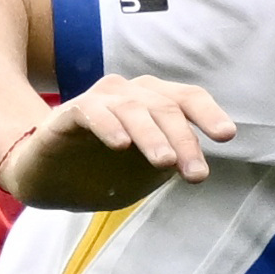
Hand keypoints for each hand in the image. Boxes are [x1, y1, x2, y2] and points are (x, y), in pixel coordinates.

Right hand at [0, 73, 236, 211]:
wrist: (48, 180)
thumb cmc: (104, 171)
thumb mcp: (146, 172)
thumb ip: (172, 162)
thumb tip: (199, 163)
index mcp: (153, 102)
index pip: (187, 99)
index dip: (208, 114)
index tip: (226, 136)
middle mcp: (129, 93)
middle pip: (164, 107)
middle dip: (184, 140)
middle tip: (196, 175)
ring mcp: (98, 100)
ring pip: (132, 108)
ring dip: (151, 135)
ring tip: (164, 162)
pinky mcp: (67, 113)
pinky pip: (91, 111)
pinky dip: (108, 125)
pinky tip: (121, 144)